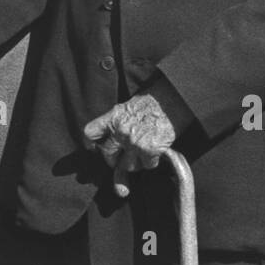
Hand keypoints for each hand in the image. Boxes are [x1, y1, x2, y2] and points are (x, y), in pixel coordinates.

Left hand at [83, 81, 188, 197]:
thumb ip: (119, 121)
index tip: (94, 148)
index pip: (91, 133)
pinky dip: (152, 162)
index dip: (90, 143)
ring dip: (136, 163)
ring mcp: (133, 142)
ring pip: (127, 165)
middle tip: (121, 159)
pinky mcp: (149, 151)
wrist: (175, 98)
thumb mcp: (130, 106)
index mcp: (113, 117)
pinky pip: (147, 165)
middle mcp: (120, 131)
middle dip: (114, 161)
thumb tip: (115, 137)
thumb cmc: (155, 100)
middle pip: (107, 155)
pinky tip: (157, 150)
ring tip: (143, 152)